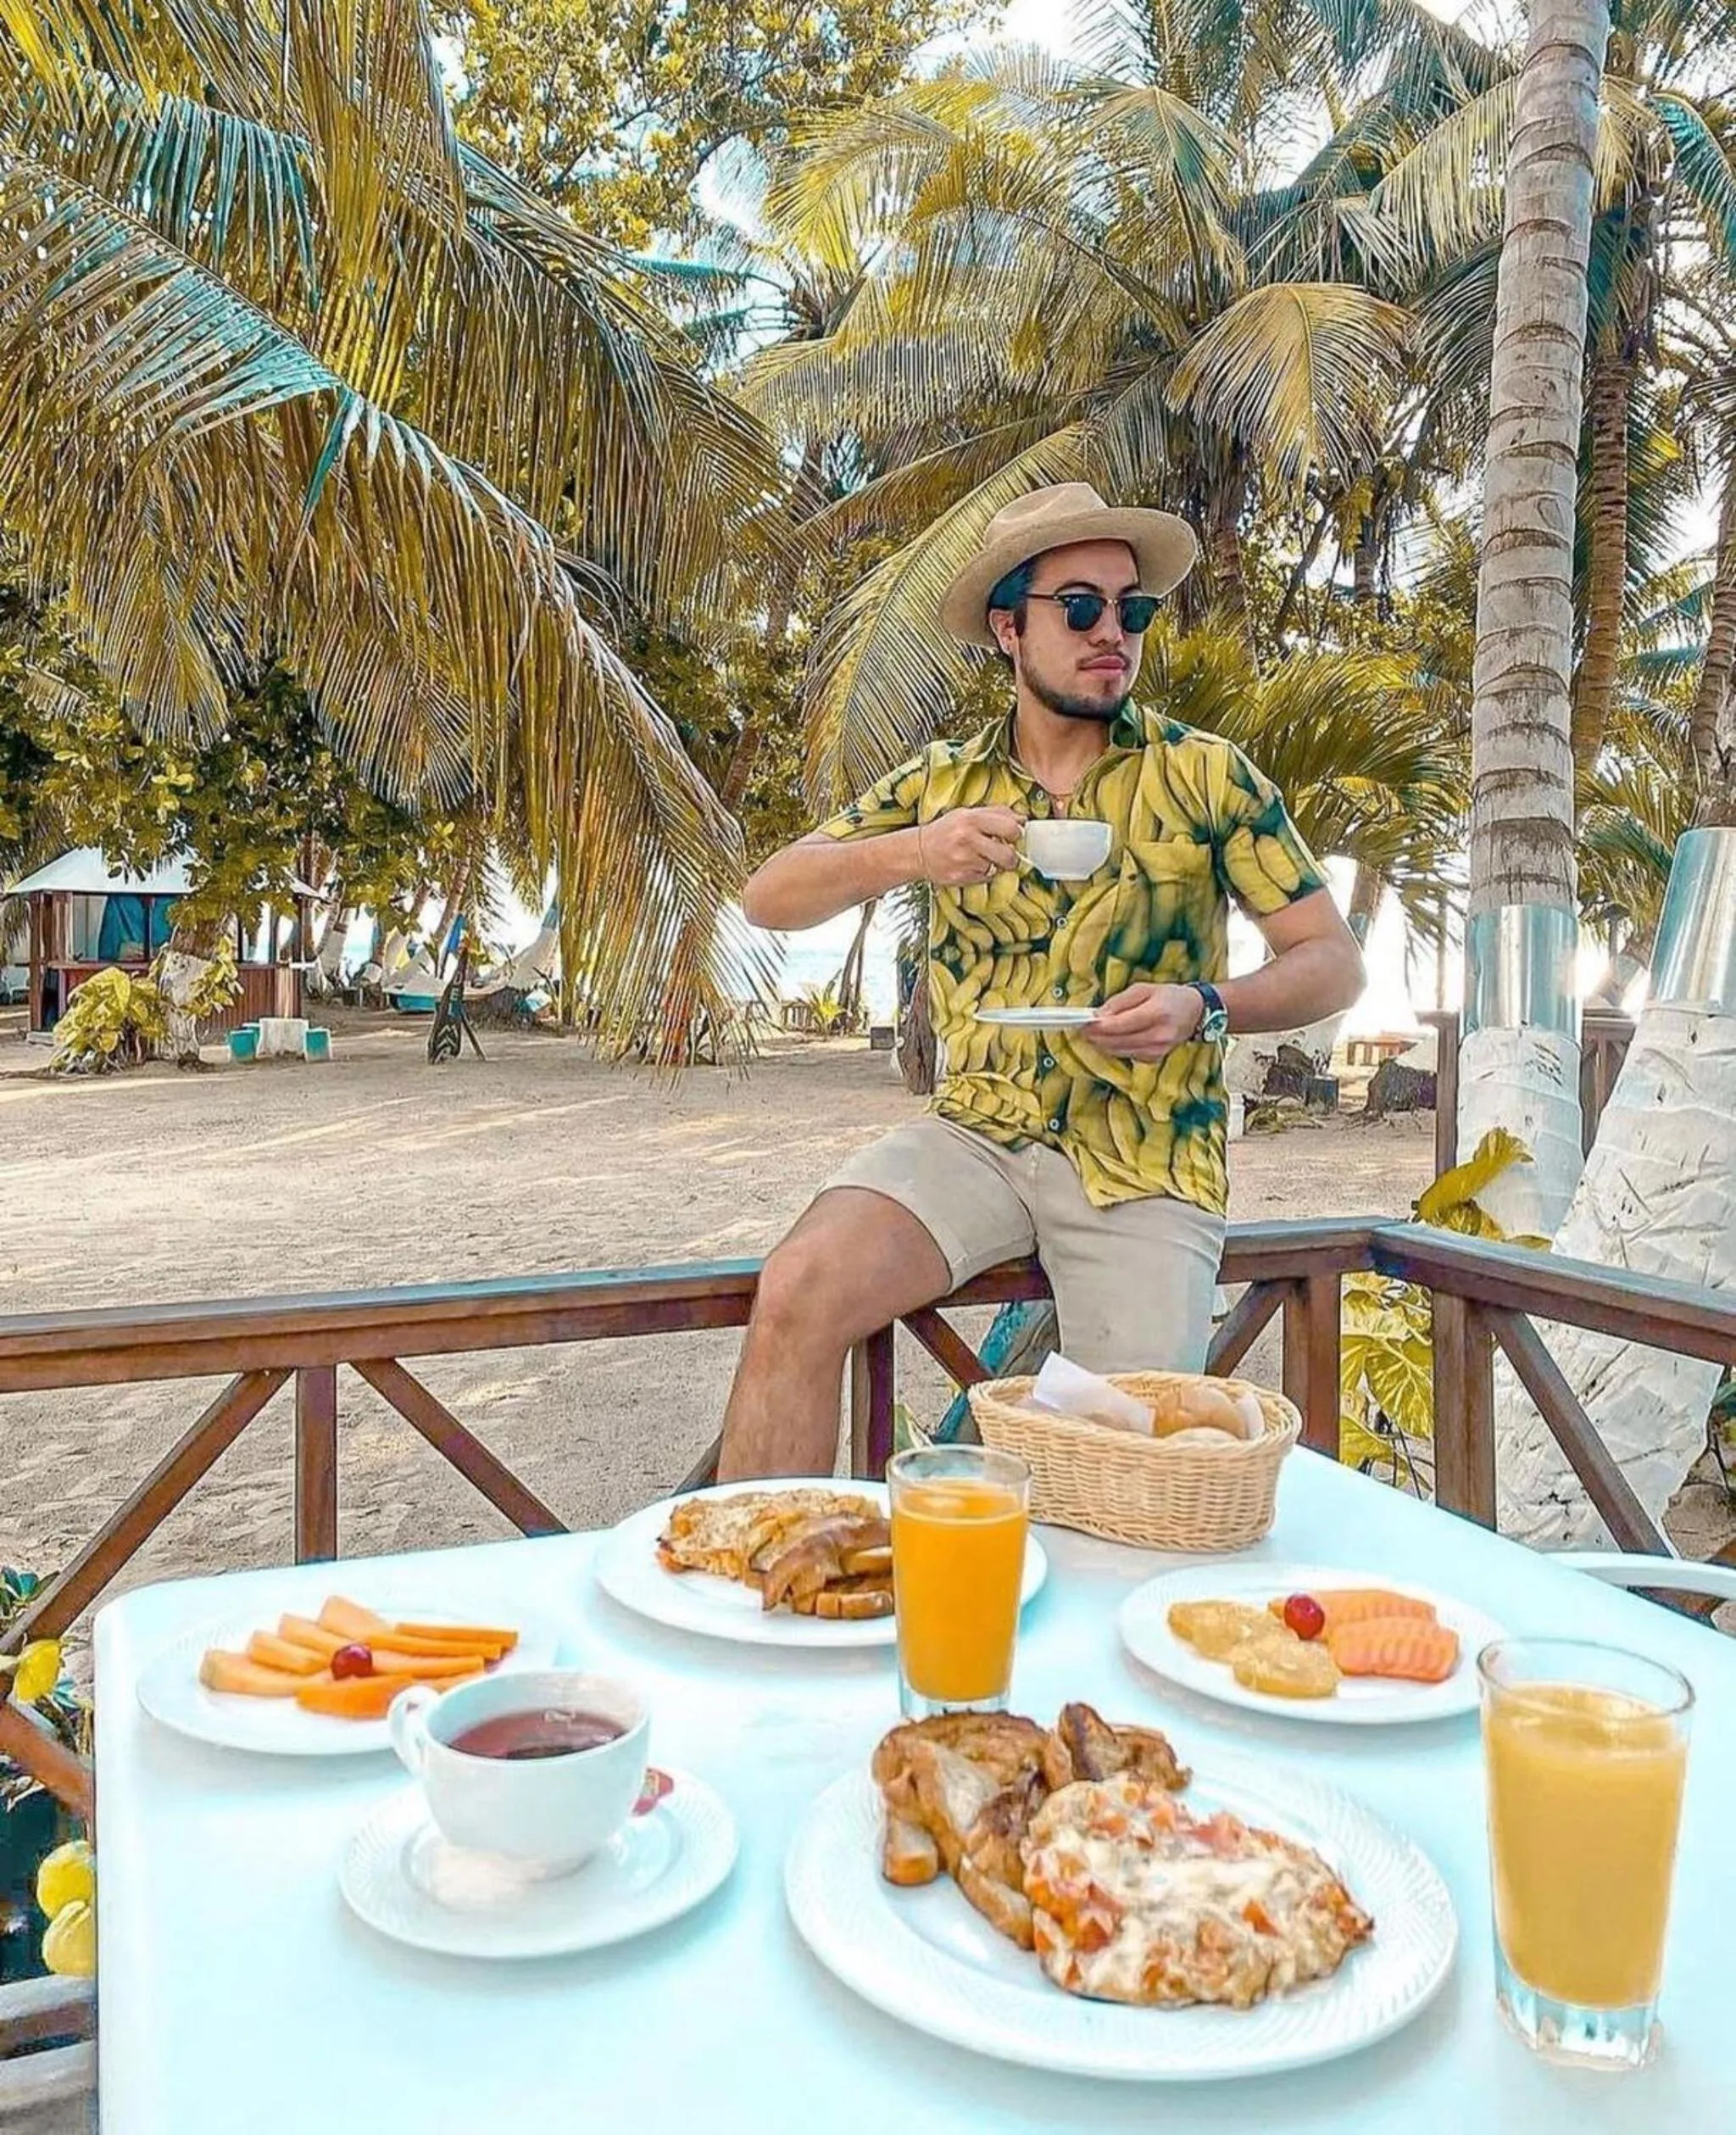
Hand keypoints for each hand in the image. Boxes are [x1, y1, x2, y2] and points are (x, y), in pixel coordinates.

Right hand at [916, 807, 1024, 886]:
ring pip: (998, 867)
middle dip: (1012, 856)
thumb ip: (996, 813)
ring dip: (996, 865)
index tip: (1014, 835)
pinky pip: (986, 877)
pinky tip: (972, 865)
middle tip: (1006, 852)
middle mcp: (968, 839)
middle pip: (1009, 854)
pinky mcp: (962, 877)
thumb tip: (1022, 819)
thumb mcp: (967, 814)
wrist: (918, 851)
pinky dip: (984, 873)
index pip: (1010, 827)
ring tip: (984, 858)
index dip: (1017, 833)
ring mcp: (965, 860)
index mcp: (972, 819)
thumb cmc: (945, 831)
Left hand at [1083, 984, 1204, 1061]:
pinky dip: (1116, 1048)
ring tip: (1093, 1033)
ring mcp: (1158, 1050)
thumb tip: (1099, 1015)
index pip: (1121, 1024)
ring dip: (1103, 1044)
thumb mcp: (1144, 988)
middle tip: (1083, 1028)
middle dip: (1097, 1036)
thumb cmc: (1169, 997)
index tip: (1084, 1023)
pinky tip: (1112, 1039)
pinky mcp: (1155, 1059)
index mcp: (1157, 1013)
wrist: (1195, 1013)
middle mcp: (1159, 1035)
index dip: (1099, 1026)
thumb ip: (1120, 1001)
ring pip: (1119, 1051)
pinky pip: (1127, 1055)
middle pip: (1117, 1041)